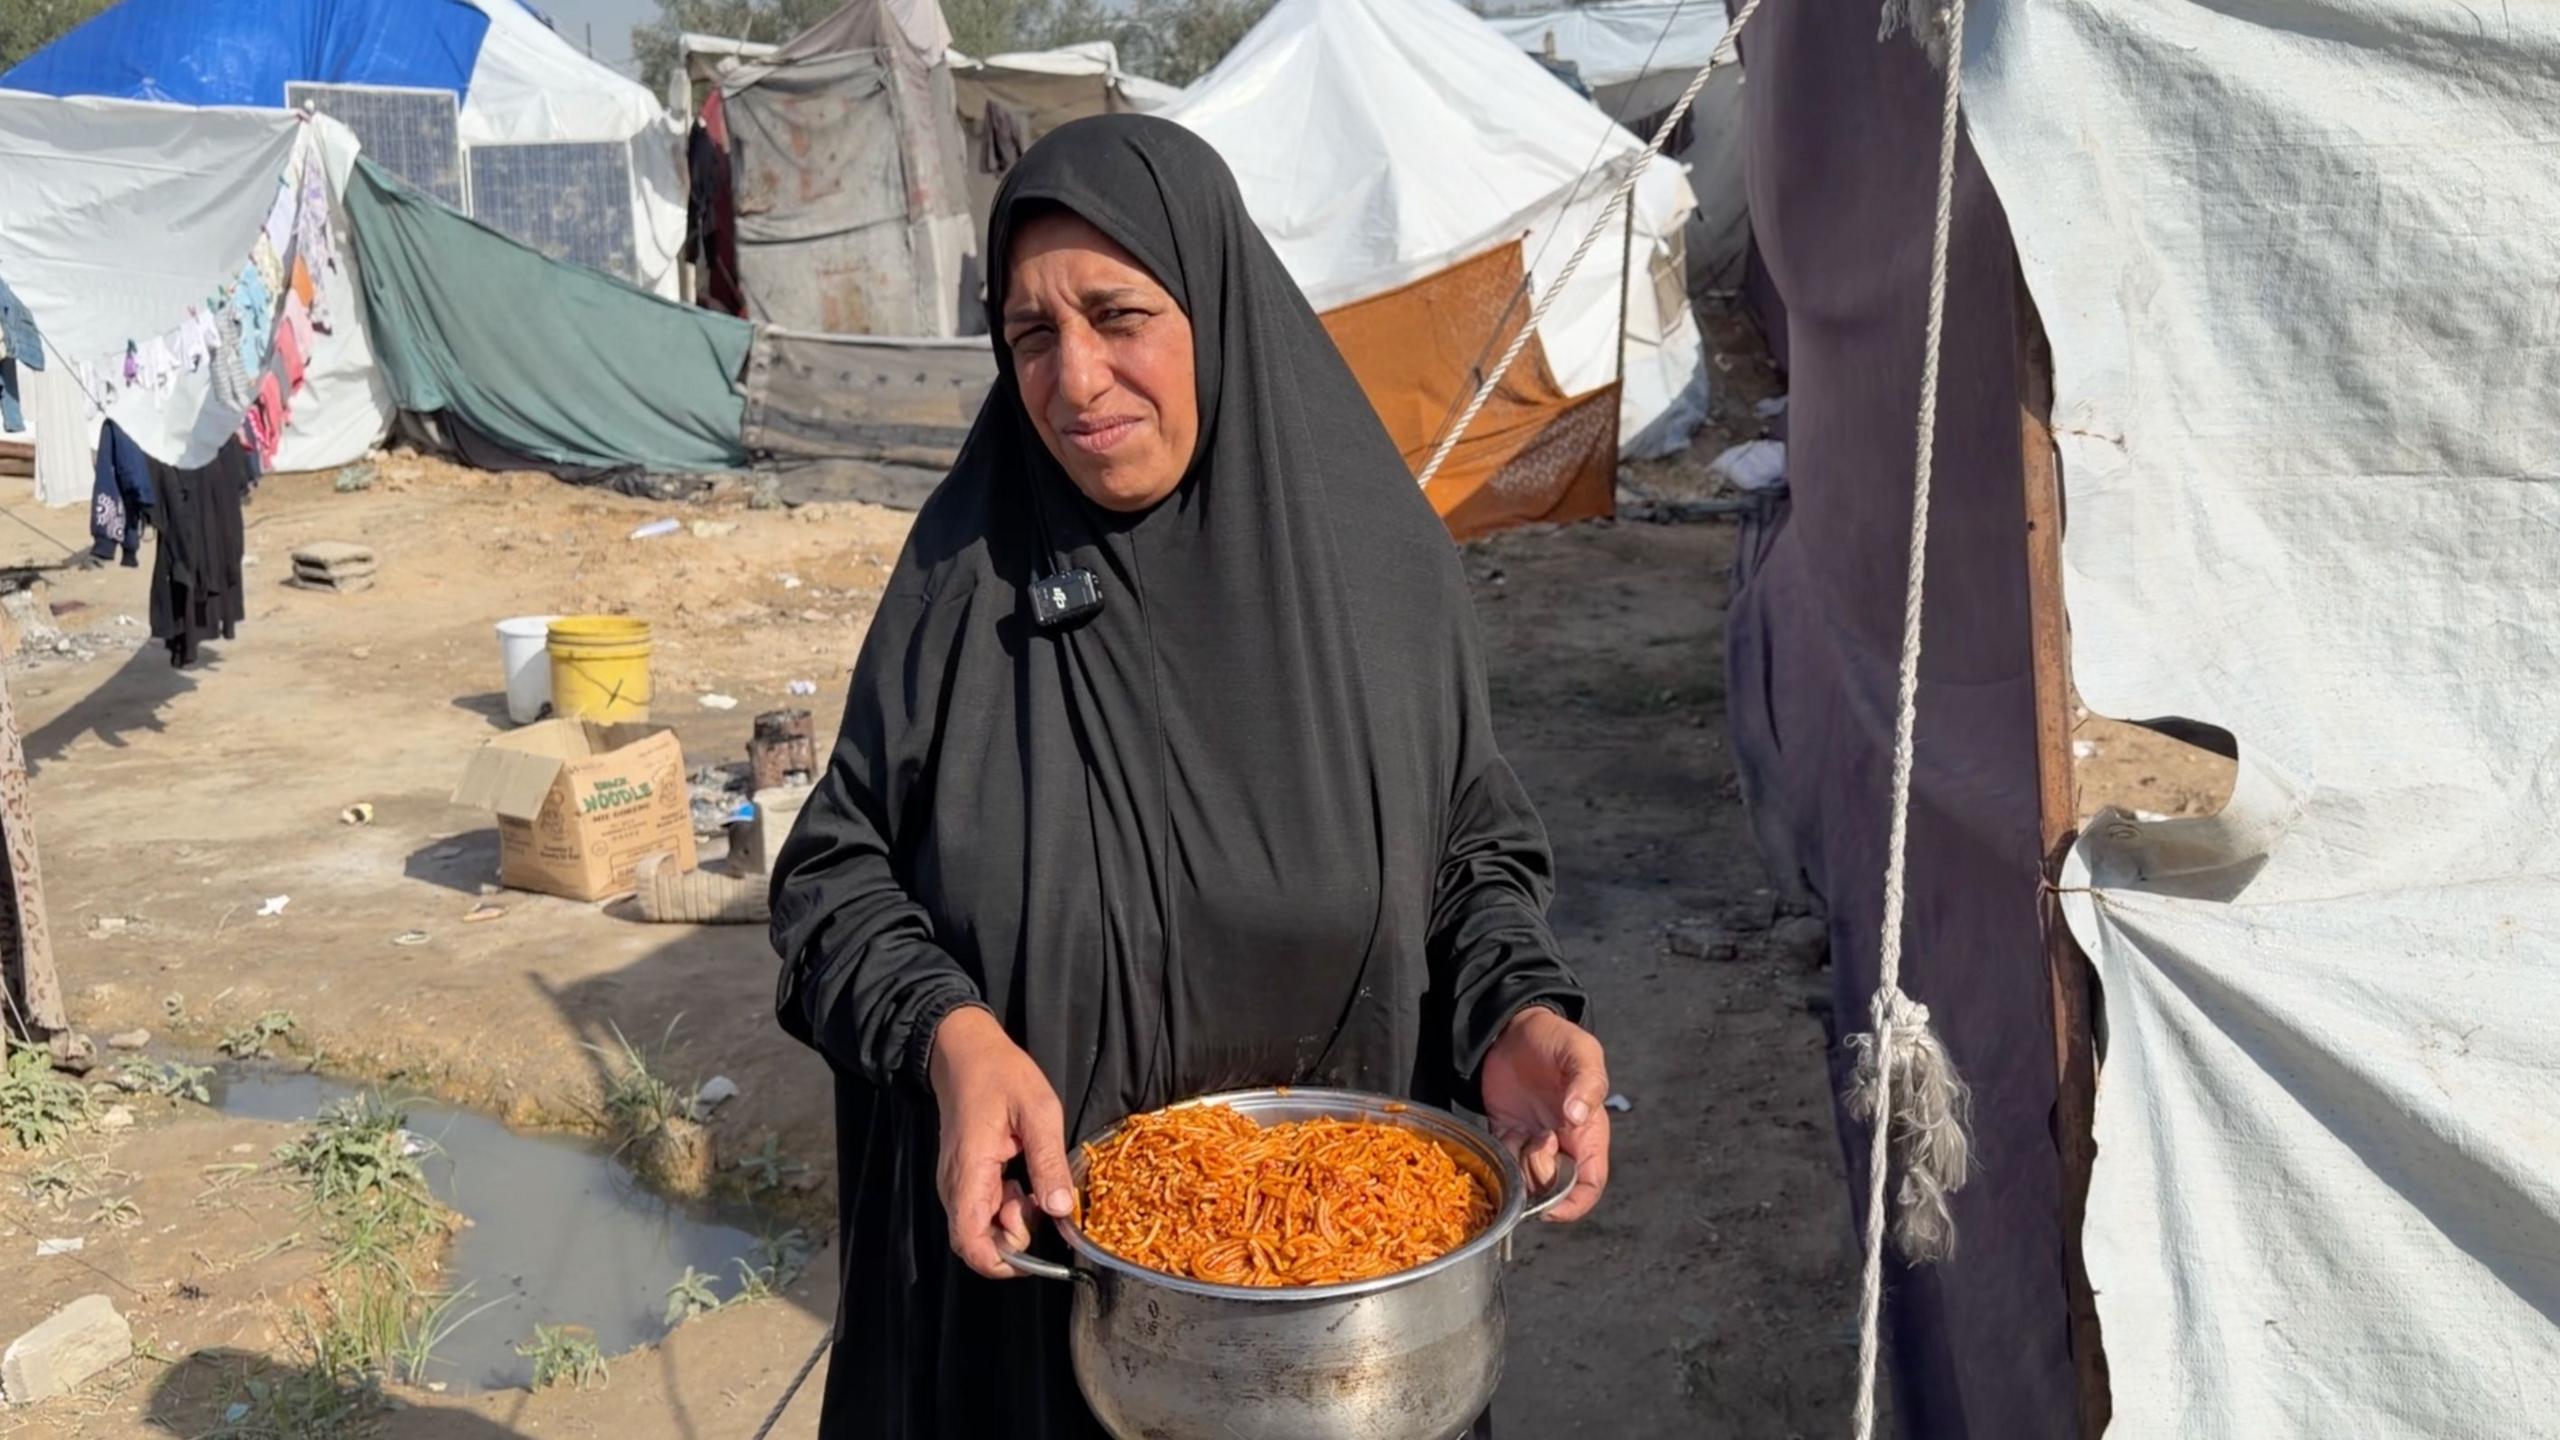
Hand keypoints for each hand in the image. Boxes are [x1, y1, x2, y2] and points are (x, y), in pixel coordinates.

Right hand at [927, 1006, 1074, 1278]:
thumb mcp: (1038, 1111)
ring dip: (1011, 1221)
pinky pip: (981, 1209)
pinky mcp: (963, 1178)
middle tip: (1039, 1201)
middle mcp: (955, 1185)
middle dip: (1013, 1238)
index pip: (970, 1242)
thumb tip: (1061, 1210)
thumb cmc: (1001, 1075)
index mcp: (969, 1172)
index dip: (1001, 1262)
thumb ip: (1048, 1161)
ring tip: (1033, 1184)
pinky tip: (1023, 1179)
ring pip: (980, 1228)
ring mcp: (956, 1183)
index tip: (1036, 1253)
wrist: (965, 1051)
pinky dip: (1005, 1206)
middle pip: (977, 1242)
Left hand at [1479, 1006, 1609, 1222]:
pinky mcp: (1506, 1131)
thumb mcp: (1582, 1053)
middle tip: (1533, 1144)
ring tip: (1518, 1134)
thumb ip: (1586, 1083)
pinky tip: (1502, 1135)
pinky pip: (1503, 1160)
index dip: (1575, 1202)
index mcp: (1588, 1131)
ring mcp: (1533, 1138)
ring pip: (1527, 1178)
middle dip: (1541, 1178)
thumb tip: (1577, 1116)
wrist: (1515, 1026)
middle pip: (1555, 1187)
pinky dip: (1499, 1160)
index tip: (1553, 1207)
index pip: (1590, 1183)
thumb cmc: (1557, 1038)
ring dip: (1519, 1169)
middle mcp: (1562, 1142)